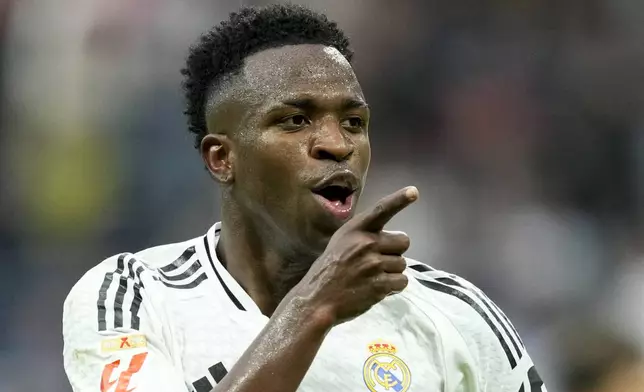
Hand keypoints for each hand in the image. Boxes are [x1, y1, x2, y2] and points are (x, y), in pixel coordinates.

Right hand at [292, 186, 418, 326]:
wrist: (317, 299)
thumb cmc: (329, 270)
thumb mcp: (341, 242)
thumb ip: (363, 235)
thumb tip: (392, 239)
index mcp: (356, 230)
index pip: (381, 210)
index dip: (399, 200)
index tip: (414, 192)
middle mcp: (366, 243)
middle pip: (403, 241)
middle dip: (395, 251)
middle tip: (379, 261)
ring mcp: (373, 264)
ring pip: (402, 264)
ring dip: (392, 272)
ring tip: (372, 277)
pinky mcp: (379, 285)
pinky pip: (402, 281)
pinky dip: (393, 286)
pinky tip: (377, 288)